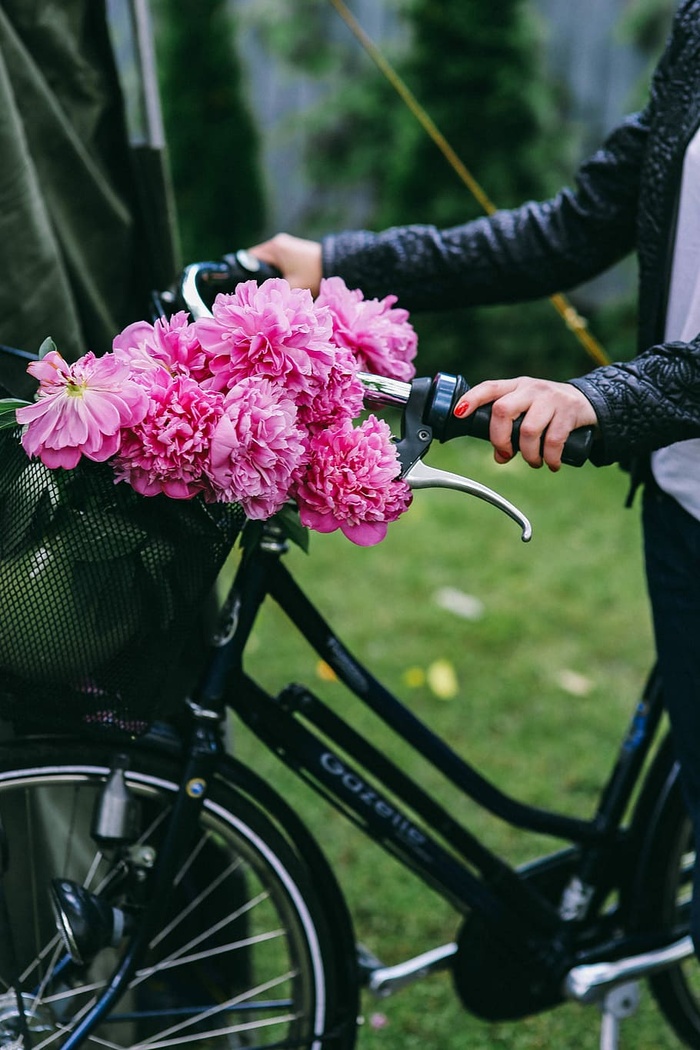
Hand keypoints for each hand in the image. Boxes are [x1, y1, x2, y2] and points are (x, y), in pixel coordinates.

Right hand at [247, 233, 322, 295]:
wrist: (336, 264)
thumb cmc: (314, 274)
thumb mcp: (292, 286)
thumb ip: (275, 292)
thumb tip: (261, 300)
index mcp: (274, 248)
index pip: (249, 258)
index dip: (244, 273)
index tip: (245, 288)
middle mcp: (277, 242)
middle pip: (258, 259)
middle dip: (257, 274)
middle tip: (255, 291)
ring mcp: (285, 244)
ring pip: (268, 260)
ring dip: (267, 273)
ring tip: (267, 288)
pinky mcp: (292, 249)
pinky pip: (277, 260)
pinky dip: (275, 269)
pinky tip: (278, 282)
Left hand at [453, 376, 597, 470]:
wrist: (589, 402)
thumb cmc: (549, 409)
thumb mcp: (527, 411)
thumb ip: (510, 430)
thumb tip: (500, 457)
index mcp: (516, 387)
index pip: (489, 388)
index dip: (472, 399)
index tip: (459, 413)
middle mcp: (531, 389)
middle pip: (503, 410)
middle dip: (499, 439)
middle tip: (506, 454)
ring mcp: (550, 398)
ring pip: (528, 430)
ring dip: (528, 454)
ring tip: (534, 462)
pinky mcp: (569, 411)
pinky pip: (554, 440)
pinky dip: (550, 458)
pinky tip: (551, 464)